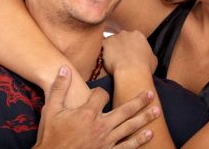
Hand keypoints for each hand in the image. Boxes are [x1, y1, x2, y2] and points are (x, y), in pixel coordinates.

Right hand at [34, 65, 160, 148]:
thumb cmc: (51, 136)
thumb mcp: (51, 110)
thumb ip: (59, 88)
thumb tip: (64, 68)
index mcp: (87, 114)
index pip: (101, 95)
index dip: (100, 91)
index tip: (98, 93)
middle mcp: (100, 126)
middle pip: (124, 110)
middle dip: (139, 101)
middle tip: (150, 93)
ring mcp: (106, 141)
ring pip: (130, 128)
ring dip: (144, 118)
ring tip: (157, 111)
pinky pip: (126, 147)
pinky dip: (139, 140)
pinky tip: (148, 134)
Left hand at [103, 30, 156, 74]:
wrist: (132, 71)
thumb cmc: (144, 67)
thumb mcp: (153, 60)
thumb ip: (149, 54)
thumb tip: (148, 56)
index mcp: (138, 35)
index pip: (132, 38)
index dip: (130, 47)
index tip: (128, 55)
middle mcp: (126, 33)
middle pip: (120, 38)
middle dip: (119, 47)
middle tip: (119, 59)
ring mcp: (114, 37)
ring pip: (110, 43)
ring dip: (110, 50)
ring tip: (112, 62)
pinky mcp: (105, 43)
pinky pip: (101, 47)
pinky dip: (103, 53)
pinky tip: (105, 61)